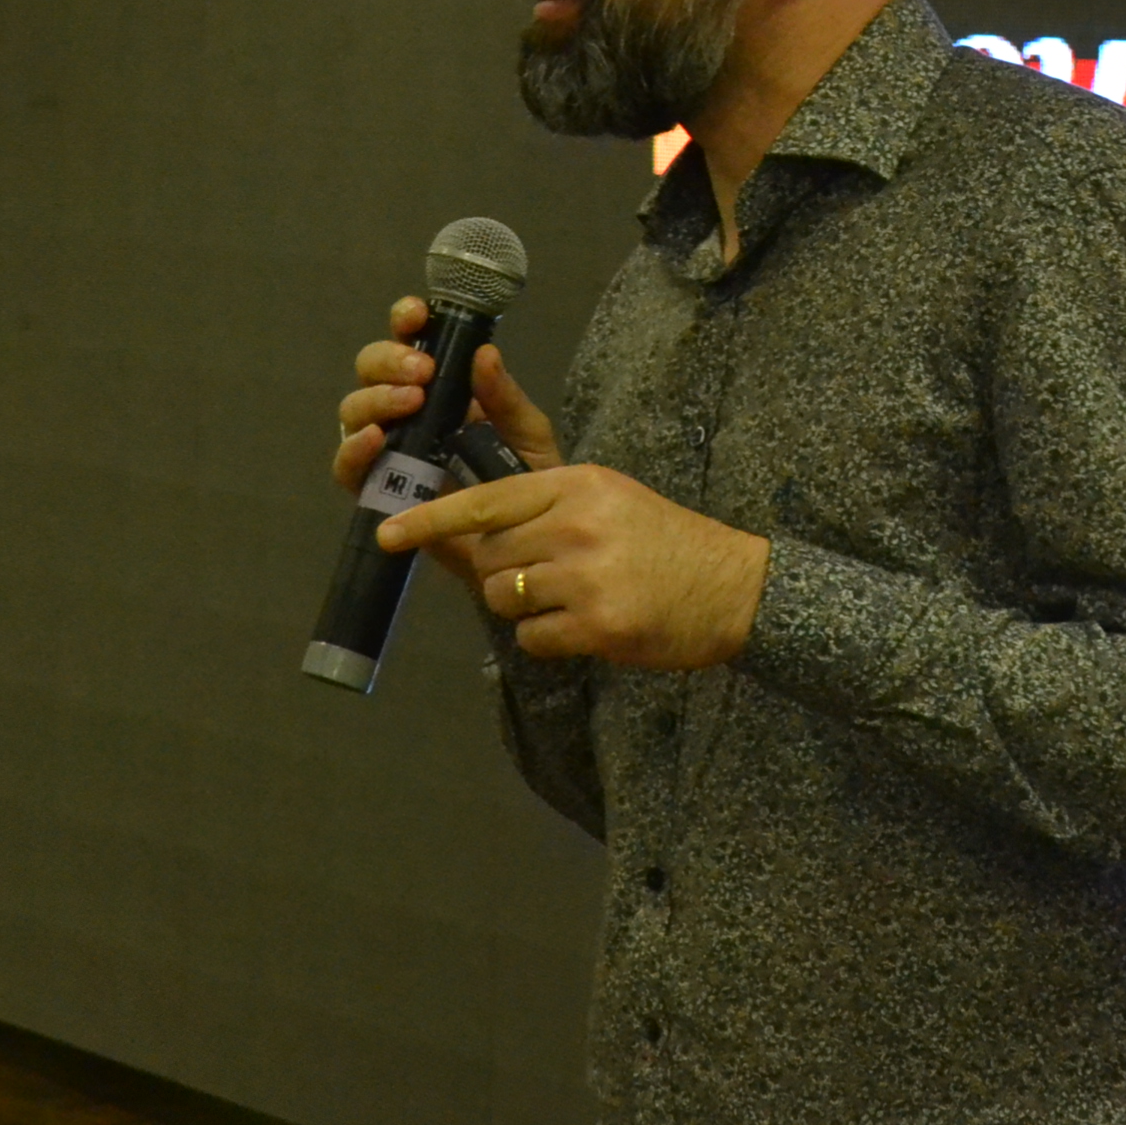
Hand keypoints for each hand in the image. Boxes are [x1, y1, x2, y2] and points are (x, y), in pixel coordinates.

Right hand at [332, 296, 562, 496]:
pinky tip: (377, 438)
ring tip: (412, 401)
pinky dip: (354, 448)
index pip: (410, 341)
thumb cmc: (524, 481)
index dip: (405, 321)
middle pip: (371, 368)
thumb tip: (485, 352)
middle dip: (389, 359)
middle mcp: (406, 410)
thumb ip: (505, 398)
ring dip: (376, 397)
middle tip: (422, 370)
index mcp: (441, 386)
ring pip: (354, 410)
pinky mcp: (377, 490)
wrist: (524, 545)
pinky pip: (348, 466)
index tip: (417, 314)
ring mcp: (387, 449)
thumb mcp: (526, 434)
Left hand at [377, 462, 769, 670]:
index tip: (389, 533)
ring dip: (525, 608)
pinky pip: (532, 638)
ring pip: (504, 599)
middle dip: (502, 575)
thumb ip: (544, 501)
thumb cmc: (665, 542)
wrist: (735, 587)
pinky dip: (550, 639)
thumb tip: (471, 523)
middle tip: (547, 578)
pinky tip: (587, 627)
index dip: (432, 519)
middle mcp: (576, 524)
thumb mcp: (608, 497)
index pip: (486, 501)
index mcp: (577, 484)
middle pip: (490, 558)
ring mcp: (586, 575)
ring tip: (573, 600)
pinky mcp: (597, 623)